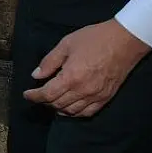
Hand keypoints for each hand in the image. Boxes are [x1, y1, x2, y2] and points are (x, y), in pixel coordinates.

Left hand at [22, 19, 150, 117]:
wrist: (125, 41)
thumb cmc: (94, 39)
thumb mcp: (66, 44)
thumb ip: (49, 61)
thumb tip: (36, 75)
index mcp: (71, 77)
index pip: (47, 94)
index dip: (34, 96)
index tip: (26, 94)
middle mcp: (83, 91)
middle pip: (58, 104)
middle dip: (44, 101)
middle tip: (37, 95)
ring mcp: (96, 96)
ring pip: (72, 111)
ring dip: (58, 108)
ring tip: (51, 101)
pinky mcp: (106, 97)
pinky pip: (88, 112)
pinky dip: (75, 113)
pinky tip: (69, 108)